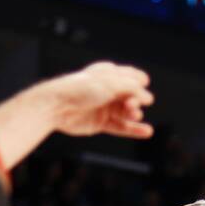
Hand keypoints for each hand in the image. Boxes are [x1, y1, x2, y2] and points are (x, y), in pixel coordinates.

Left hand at [39, 62, 154, 138]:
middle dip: (135, 100)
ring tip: (134, 115)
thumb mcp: (110, 83)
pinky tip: (146, 131)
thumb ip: (132, 88)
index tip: (145, 84)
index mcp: (107, 74)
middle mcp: (107, 90)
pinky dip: (133, 130)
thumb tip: (148, 98)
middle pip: (130, 96)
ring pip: (126, 112)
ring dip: (133, 114)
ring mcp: (104, 107)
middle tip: (131, 105)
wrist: (56, 106)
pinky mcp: (100, 123)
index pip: (130, 76)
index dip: (139, 81)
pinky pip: (121, 127)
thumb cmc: (80, 89)